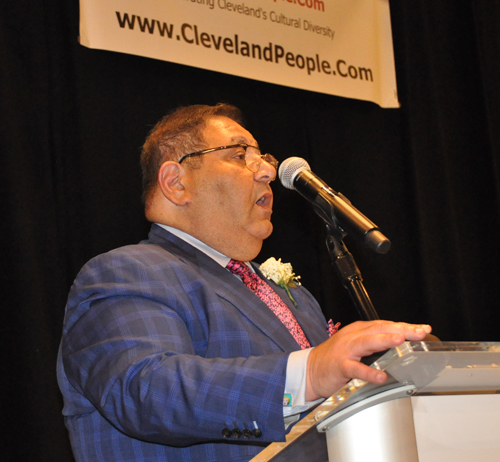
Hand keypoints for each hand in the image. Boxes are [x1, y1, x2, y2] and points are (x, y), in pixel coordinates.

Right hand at [306, 320, 431, 399]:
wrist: (310, 370)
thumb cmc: (335, 358)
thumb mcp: (356, 345)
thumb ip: (375, 344)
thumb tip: (402, 345)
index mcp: (359, 331)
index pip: (385, 325)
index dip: (405, 326)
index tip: (424, 329)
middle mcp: (353, 337)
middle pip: (379, 329)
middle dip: (401, 329)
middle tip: (420, 332)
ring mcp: (346, 351)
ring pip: (367, 342)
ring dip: (384, 340)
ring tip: (401, 340)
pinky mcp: (340, 366)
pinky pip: (356, 369)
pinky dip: (369, 372)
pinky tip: (381, 376)